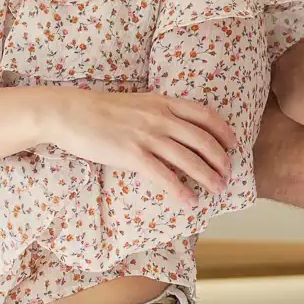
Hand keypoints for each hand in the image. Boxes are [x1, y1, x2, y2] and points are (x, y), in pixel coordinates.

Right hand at [45, 89, 238, 205]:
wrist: (71, 113)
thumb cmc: (99, 109)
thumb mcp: (136, 102)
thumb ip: (157, 111)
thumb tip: (173, 127)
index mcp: (162, 102)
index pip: (204, 114)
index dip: (223, 131)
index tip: (233, 143)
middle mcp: (160, 118)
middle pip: (203, 140)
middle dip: (220, 159)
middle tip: (227, 173)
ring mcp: (148, 136)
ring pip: (189, 159)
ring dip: (208, 176)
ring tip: (217, 188)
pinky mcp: (133, 155)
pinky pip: (165, 176)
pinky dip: (181, 190)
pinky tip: (189, 200)